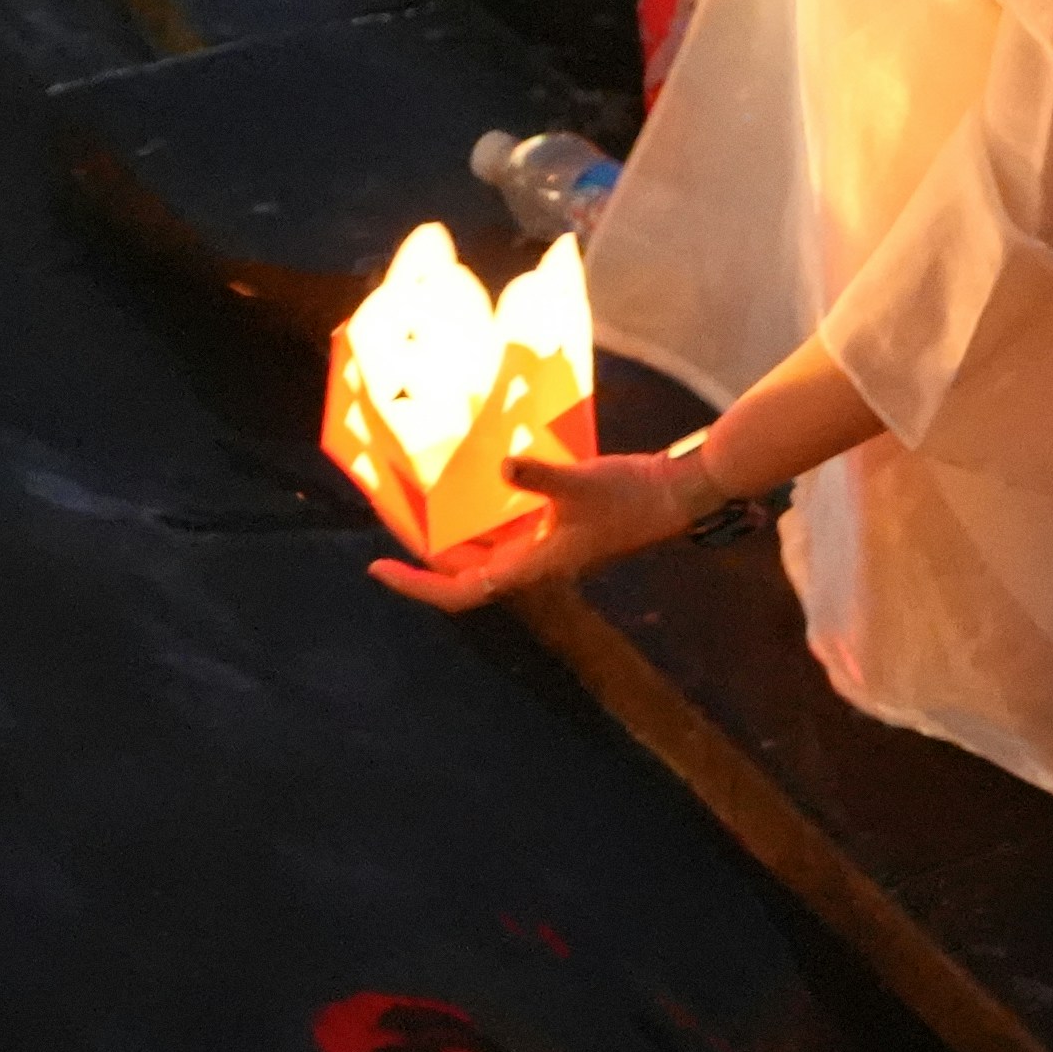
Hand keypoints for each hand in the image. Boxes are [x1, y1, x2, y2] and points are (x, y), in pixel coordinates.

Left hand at [369, 445, 711, 613]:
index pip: (461, 590)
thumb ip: (539, 475)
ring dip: (451, 536)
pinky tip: (472, 488)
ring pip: (484, 551)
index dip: (417, 586)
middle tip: (389, 521)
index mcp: (532, 567)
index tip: (377, 568)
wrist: (674, 497)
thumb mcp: (580, 482)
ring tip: (417, 505)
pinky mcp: (558, 530)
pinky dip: (481, 516)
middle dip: (424, 555)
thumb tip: (503, 461)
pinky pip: (505, 531)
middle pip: (464, 573)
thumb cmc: (630, 496)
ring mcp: (545, 549)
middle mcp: (533, 564)